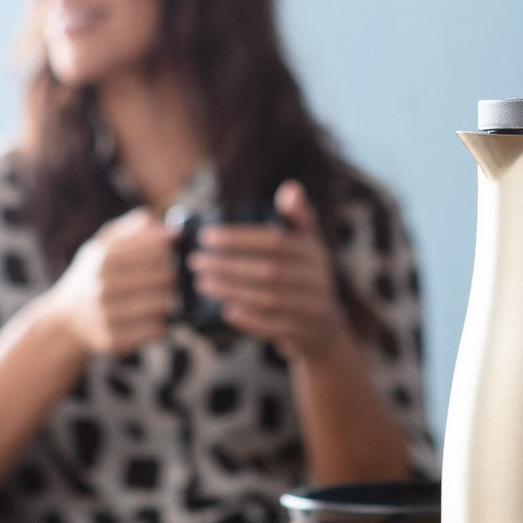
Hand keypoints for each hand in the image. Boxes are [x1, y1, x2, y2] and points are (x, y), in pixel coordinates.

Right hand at [48, 207, 176, 354]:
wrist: (65, 319)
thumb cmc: (94, 275)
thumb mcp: (105, 245)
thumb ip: (136, 230)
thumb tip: (172, 231)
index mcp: (104, 257)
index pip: (156, 248)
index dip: (171, 250)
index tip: (174, 253)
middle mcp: (103, 286)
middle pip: (163, 276)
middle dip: (174, 276)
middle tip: (175, 278)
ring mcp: (107, 315)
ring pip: (162, 304)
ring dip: (171, 300)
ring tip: (168, 297)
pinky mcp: (114, 339)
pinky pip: (155, 329)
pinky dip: (163, 323)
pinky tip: (158, 318)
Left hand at [188, 180, 346, 361]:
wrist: (326, 332)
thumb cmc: (306, 280)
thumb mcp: (309, 247)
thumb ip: (298, 217)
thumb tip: (290, 188)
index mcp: (315, 252)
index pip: (275, 241)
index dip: (239, 238)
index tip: (206, 236)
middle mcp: (319, 279)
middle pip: (269, 270)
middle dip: (228, 265)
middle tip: (196, 261)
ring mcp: (313, 308)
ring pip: (268, 298)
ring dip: (231, 290)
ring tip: (201, 283)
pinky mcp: (305, 334)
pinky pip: (274, 327)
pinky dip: (249, 320)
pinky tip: (225, 311)